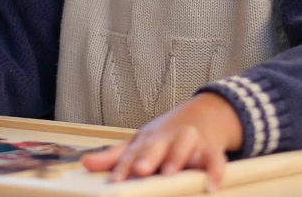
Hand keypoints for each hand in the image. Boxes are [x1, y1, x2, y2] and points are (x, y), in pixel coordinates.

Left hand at [81, 92, 242, 191]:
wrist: (201, 116)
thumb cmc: (165, 136)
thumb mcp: (138, 144)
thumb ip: (114, 157)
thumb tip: (86, 163)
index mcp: (146, 140)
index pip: (131, 153)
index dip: (122, 167)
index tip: (115, 180)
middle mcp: (166, 139)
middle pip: (155, 145)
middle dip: (147, 157)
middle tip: (140, 169)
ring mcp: (189, 141)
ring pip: (184, 145)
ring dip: (177, 157)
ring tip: (170, 173)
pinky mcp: (210, 149)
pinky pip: (215, 159)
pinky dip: (214, 171)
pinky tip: (210, 185)